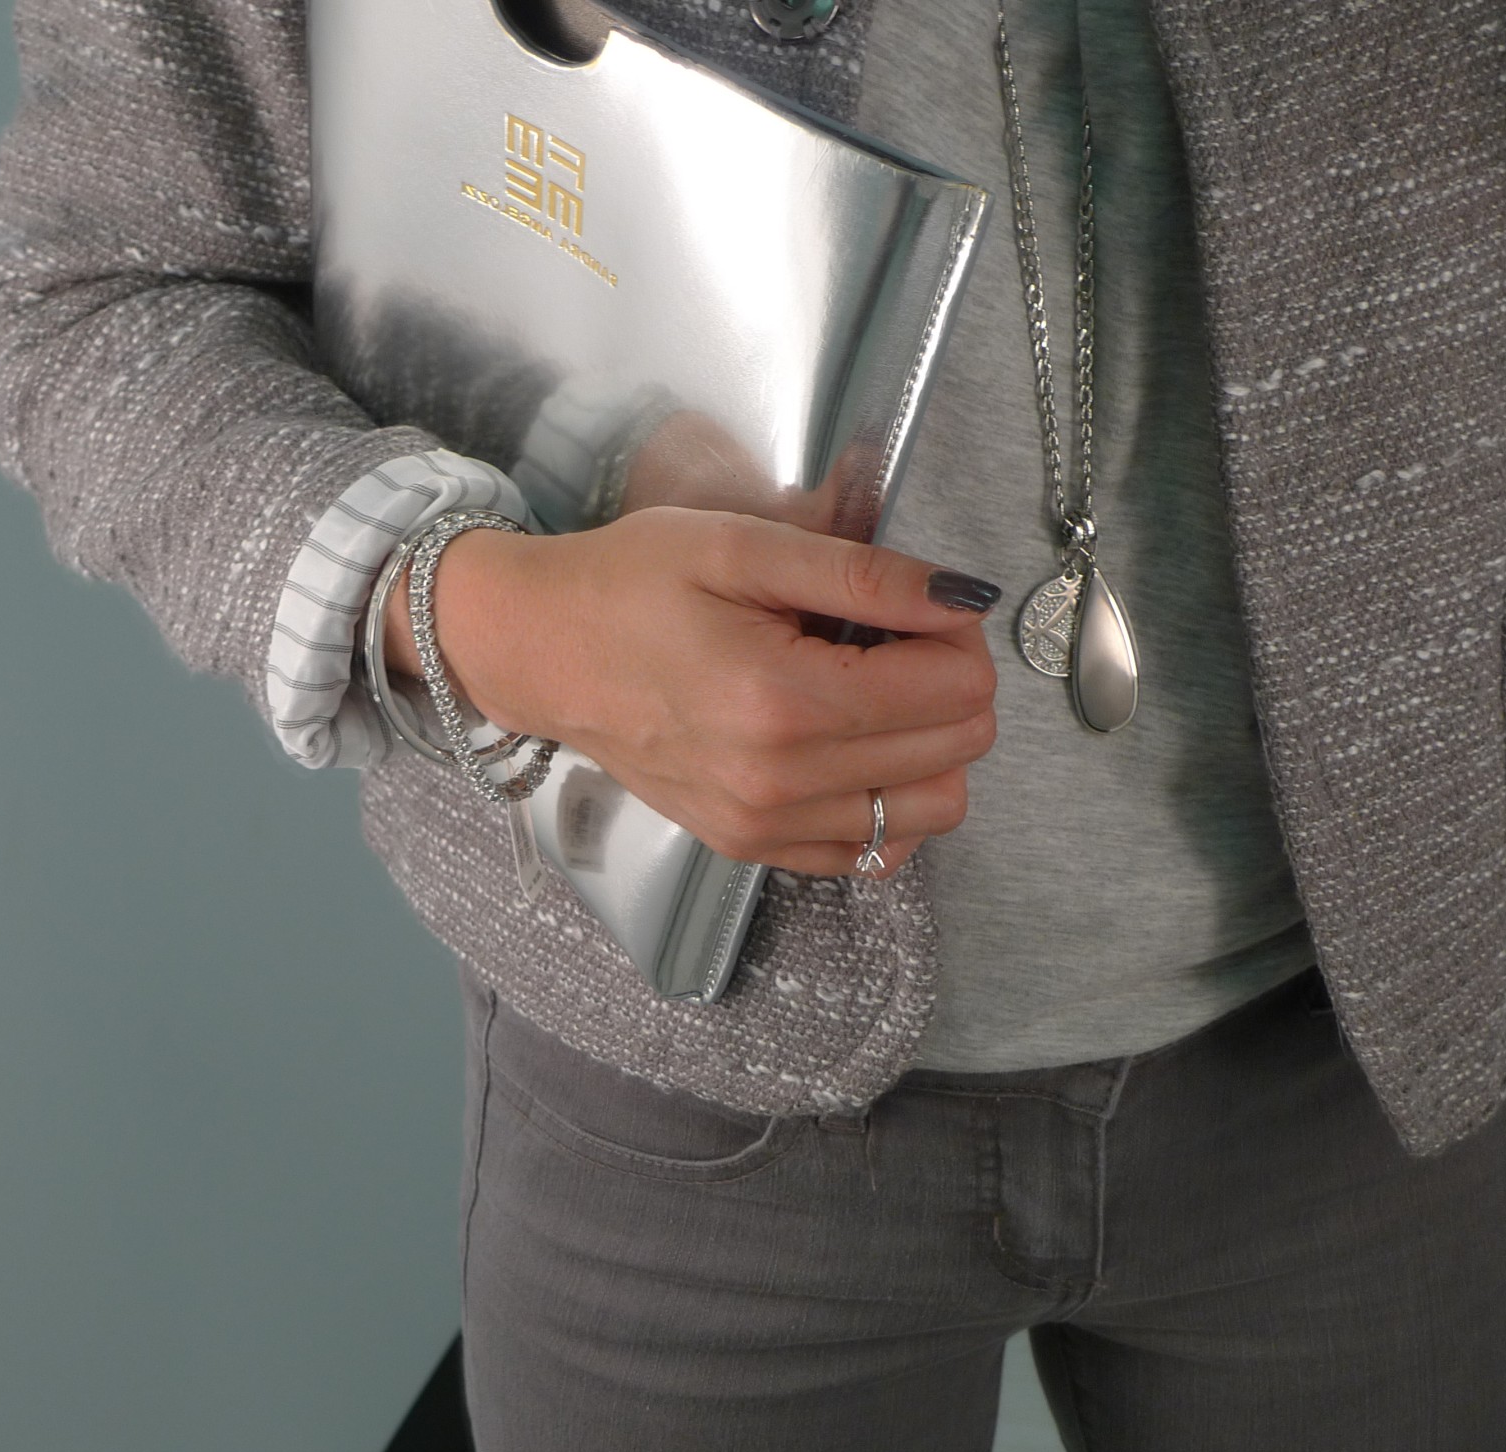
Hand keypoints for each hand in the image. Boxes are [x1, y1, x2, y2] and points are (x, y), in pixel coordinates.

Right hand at [386, 507, 1000, 877]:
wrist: (542, 651)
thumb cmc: (630, 585)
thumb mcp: (743, 547)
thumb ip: (863, 575)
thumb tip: (964, 598)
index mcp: (782, 699)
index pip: (954, 689)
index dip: (957, 636)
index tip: (919, 606)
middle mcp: (779, 780)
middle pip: (957, 749)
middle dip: (951, 684)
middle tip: (896, 639)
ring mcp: (764, 825)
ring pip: (933, 808)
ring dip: (932, 746)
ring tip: (875, 691)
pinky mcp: (751, 846)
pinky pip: (876, 851)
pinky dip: (891, 800)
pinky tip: (854, 745)